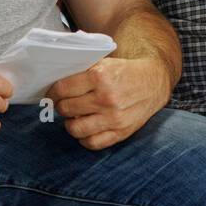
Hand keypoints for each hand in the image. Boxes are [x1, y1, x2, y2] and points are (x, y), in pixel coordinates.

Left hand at [47, 56, 172, 150]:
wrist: (153, 82)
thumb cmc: (124, 72)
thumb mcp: (104, 63)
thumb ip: (82, 71)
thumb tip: (55, 83)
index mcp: (100, 77)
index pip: (63, 89)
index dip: (53, 92)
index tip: (52, 94)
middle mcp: (106, 98)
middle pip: (66, 108)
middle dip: (61, 106)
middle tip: (63, 104)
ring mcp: (114, 118)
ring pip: (75, 129)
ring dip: (70, 123)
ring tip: (74, 117)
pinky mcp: (121, 132)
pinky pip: (92, 143)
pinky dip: (84, 138)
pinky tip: (86, 128)